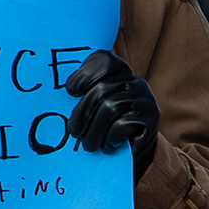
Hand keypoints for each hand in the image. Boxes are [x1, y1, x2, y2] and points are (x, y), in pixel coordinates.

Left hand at [63, 48, 159, 169]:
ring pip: (110, 108)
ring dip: (93, 131)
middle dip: (82, 113)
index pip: (104, 60)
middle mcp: (136, 81)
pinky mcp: (151, 119)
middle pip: (101, 90)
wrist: (136, 147)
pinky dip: (110, 138)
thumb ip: (83, 96)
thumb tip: (58, 100)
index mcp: (121, 72)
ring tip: (88, 144)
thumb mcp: (96, 105)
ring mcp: (145, 99)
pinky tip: (108, 145)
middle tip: (74, 131)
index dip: (84, 74)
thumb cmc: (108, 124)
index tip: (70, 91)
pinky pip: (122, 125)